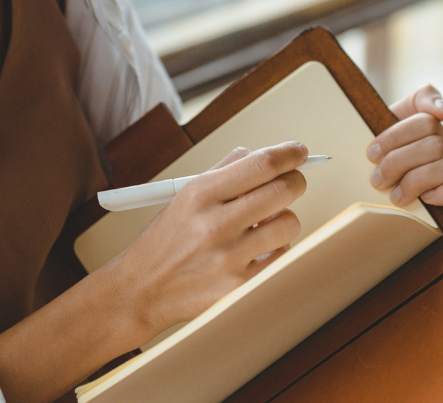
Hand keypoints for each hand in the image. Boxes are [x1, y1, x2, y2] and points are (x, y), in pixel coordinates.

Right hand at [104, 142, 308, 334]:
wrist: (142, 290)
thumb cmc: (167, 240)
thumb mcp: (184, 195)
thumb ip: (225, 171)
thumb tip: (267, 155)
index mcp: (201, 194)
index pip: (261, 164)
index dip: (290, 154)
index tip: (299, 152)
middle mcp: (215, 224)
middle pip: (283, 191)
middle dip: (295, 182)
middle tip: (291, 184)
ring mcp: (229, 258)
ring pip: (289, 223)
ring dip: (283, 219)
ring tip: (264, 224)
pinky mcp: (239, 286)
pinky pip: (282, 255)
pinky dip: (275, 249)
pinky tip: (256, 249)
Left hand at [367, 85, 442, 217]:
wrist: (379, 205)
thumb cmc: (384, 164)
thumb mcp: (386, 127)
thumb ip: (417, 102)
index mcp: (431, 130)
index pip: (425, 120)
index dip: (396, 136)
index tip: (372, 153)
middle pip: (435, 145)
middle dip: (400, 162)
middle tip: (378, 178)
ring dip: (417, 181)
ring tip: (395, 195)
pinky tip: (425, 199)